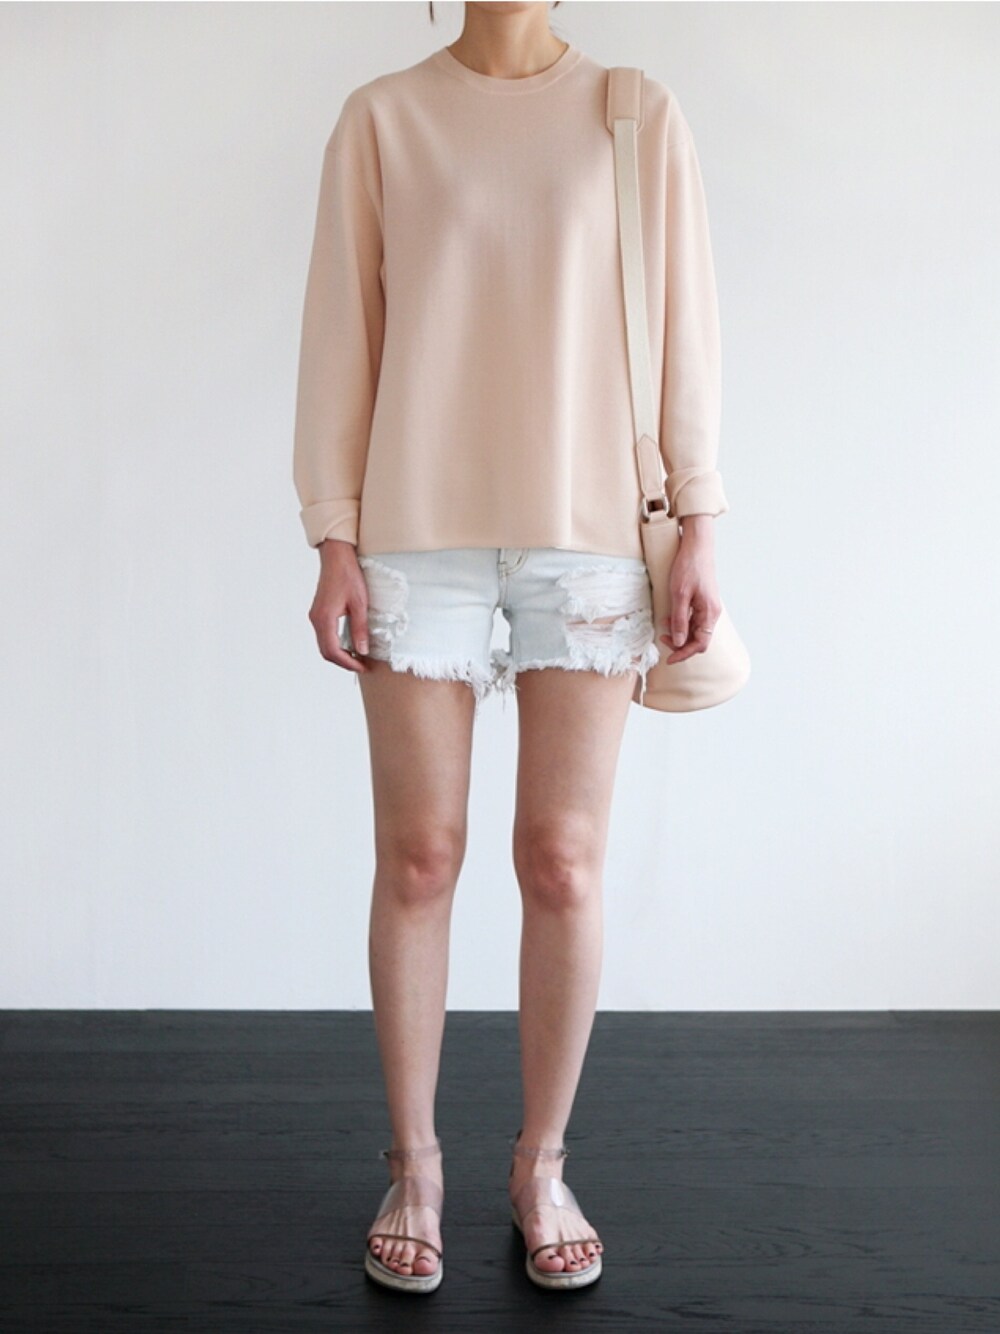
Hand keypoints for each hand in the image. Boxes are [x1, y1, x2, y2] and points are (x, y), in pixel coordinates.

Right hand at [309, 539, 371, 673]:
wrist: (337, 556)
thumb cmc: (348, 575)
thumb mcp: (359, 603)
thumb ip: (360, 628)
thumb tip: (362, 650)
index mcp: (324, 618)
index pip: (333, 651)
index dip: (348, 662)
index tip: (363, 666)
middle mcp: (316, 619)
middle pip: (326, 651)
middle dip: (344, 661)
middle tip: (362, 665)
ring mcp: (316, 616)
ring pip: (324, 645)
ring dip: (340, 654)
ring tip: (358, 657)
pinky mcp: (319, 613)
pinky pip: (325, 635)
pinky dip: (336, 644)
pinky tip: (350, 644)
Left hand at [661, 521, 721, 664]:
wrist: (697, 546)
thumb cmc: (689, 567)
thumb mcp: (679, 595)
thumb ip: (679, 620)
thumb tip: (679, 642)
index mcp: (709, 613)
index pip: (700, 644)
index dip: (684, 654)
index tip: (669, 659)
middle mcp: (712, 613)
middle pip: (698, 639)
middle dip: (680, 643)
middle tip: (663, 638)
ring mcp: (708, 607)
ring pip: (695, 629)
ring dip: (679, 631)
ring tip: (664, 624)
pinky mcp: (703, 601)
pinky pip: (693, 619)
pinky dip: (681, 622)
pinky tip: (670, 616)